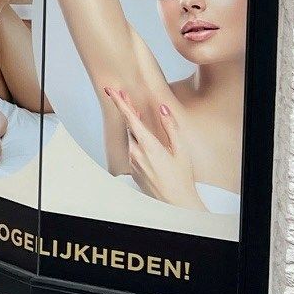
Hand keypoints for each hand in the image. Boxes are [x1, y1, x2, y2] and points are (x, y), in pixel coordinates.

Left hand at [103, 86, 206, 209]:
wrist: (176, 203)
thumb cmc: (181, 178)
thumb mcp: (181, 150)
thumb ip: (171, 127)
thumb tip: (163, 109)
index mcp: (148, 146)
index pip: (130, 119)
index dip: (120, 103)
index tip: (112, 91)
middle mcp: (136, 154)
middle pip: (129, 127)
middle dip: (127, 111)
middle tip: (124, 95)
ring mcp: (133, 163)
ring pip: (131, 139)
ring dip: (134, 127)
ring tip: (137, 115)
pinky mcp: (133, 171)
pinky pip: (133, 151)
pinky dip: (137, 142)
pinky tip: (145, 141)